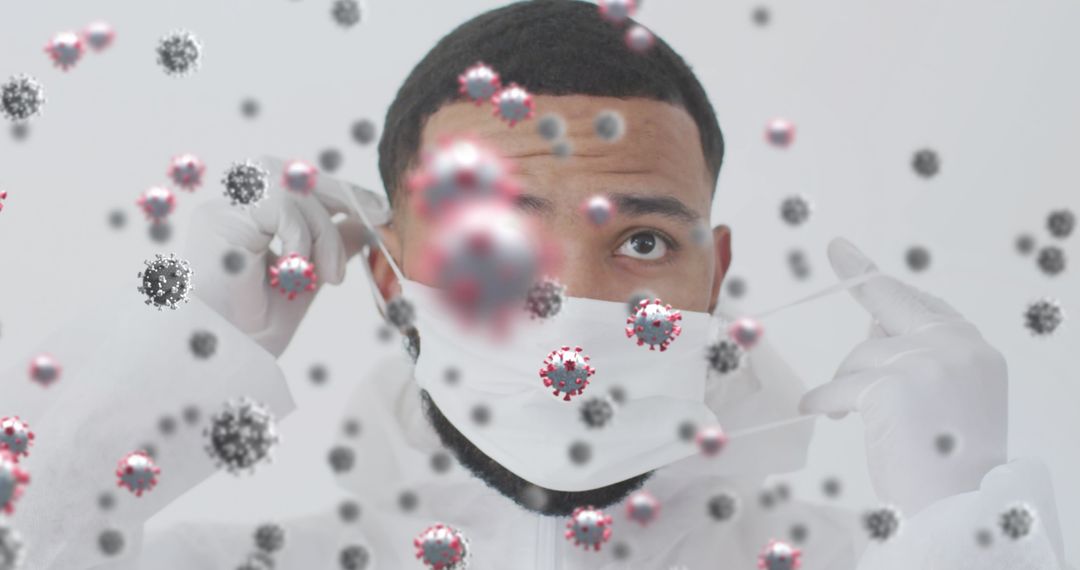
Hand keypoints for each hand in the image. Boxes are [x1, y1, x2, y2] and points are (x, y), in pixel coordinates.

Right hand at [182, 156, 384, 356]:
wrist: (223, 357)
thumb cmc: (253, 331)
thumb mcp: (304, 283)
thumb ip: (327, 250)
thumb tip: (363, 227)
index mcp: (248, 219)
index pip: (298, 188)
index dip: (342, 192)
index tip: (379, 212)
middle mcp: (232, 208)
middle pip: (294, 176)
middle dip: (343, 194)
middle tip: (376, 221)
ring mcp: (223, 210)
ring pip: (291, 190)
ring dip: (322, 232)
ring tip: (329, 276)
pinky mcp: (219, 219)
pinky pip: (277, 207)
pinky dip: (299, 237)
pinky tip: (297, 272)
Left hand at [800, 238, 1006, 513]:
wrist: (959, 506)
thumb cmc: (947, 461)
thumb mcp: (947, 397)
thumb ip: (919, 357)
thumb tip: (873, 324)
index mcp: (974, 350)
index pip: (925, 305)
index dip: (888, 285)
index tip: (853, 254)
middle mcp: (957, 347)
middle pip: (893, 304)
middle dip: (862, 277)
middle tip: (838, 248)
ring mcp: (927, 363)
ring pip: (860, 353)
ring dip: (844, 382)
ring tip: (848, 414)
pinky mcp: (893, 387)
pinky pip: (841, 385)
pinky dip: (825, 399)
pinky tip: (822, 411)